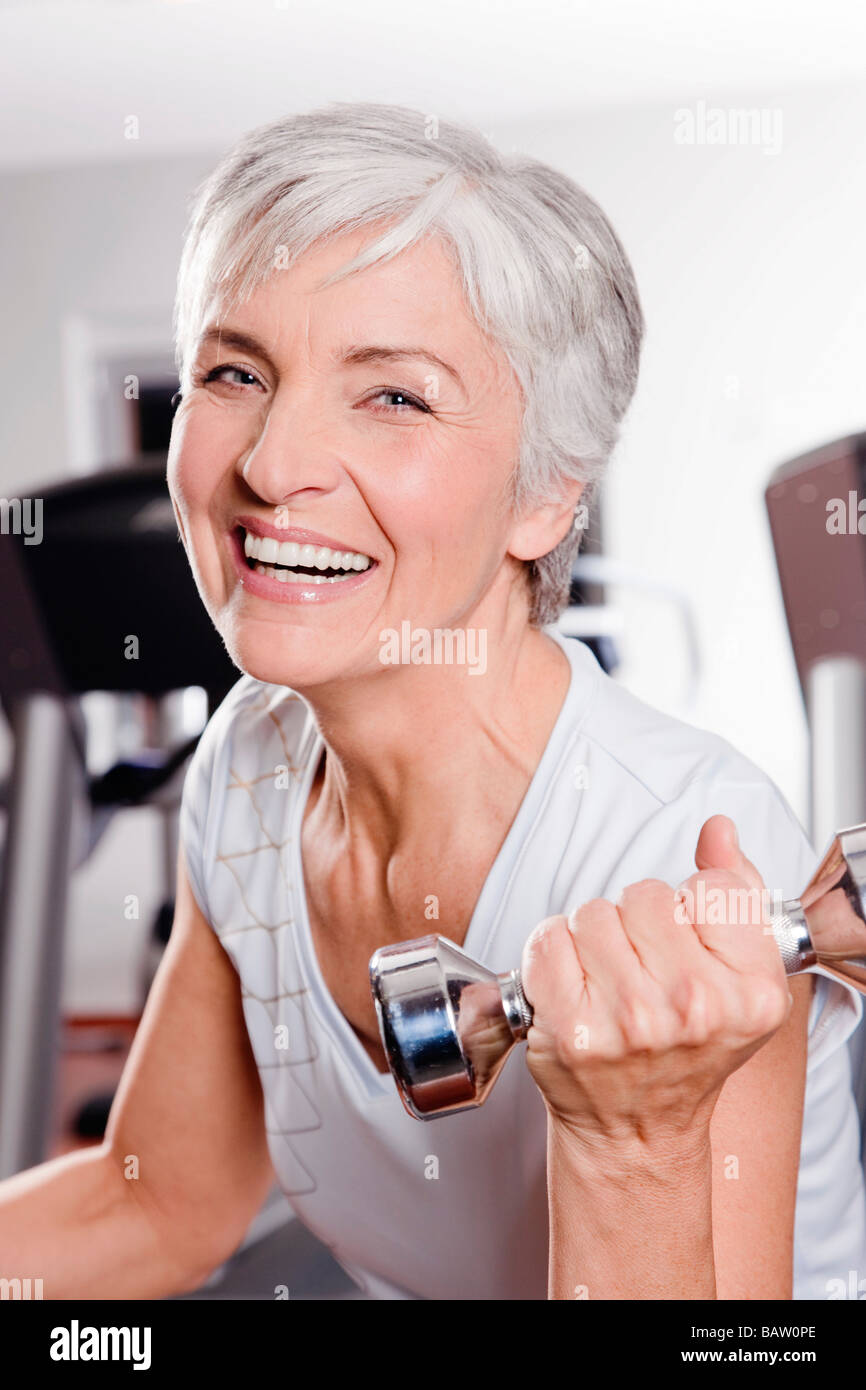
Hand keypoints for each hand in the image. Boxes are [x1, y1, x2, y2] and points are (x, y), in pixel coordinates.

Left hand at [520, 815, 791, 1156]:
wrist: (636, 1128)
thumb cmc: (685, 1049)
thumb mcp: (737, 976)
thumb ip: (735, 894)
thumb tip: (719, 830)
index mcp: (751, 993)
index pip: (711, 886)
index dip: (691, 907)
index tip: (686, 944)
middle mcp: (695, 1009)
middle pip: (646, 894)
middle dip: (637, 921)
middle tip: (642, 969)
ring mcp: (630, 1021)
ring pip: (594, 912)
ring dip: (592, 937)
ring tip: (607, 980)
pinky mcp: (571, 1029)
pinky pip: (548, 938)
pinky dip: (550, 953)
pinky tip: (572, 985)